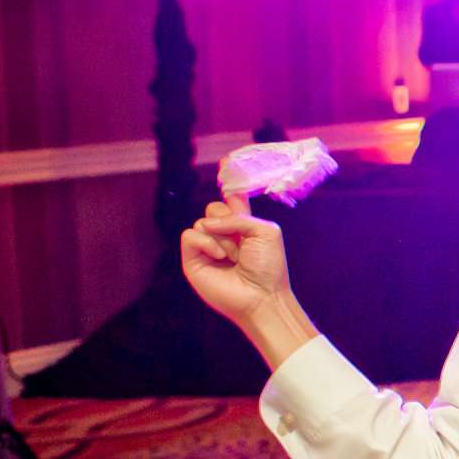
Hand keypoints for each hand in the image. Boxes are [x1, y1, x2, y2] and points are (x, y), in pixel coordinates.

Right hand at [180, 193, 290, 324]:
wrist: (262, 296)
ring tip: (234, 256)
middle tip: (240, 239)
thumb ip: (240, 216)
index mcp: (243, 226)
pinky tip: (220, 256)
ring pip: (202, 221)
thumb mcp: (265, 231)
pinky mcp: (192, 259)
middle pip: (213, 208)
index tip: (225, 161)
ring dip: (222, 237)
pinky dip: (206, 242)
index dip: (228, 182)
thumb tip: (209, 222)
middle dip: (228, 219)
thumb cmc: (269, 266)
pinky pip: (190, 235)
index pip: (231, 200)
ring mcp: (207, 247)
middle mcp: (224, 234)